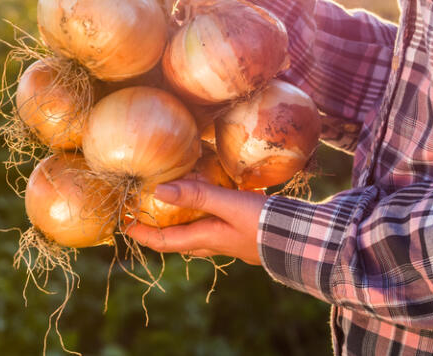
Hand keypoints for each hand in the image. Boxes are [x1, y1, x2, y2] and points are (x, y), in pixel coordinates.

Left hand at [124, 180, 267, 264]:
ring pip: (200, 232)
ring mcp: (233, 240)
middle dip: (161, 228)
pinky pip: (218, 223)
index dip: (143, 234)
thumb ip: (197, 195)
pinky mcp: (247, 232)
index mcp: (208, 239)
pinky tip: (215, 197)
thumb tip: (158, 190)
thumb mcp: (230, 205)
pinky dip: (208, 212)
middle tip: (145, 212)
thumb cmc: (267, 223)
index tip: (124, 225)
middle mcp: (217, 243)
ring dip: (185, 220)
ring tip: (176, 201)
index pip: (165, 241)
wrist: (308, 239)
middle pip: (180, 238)